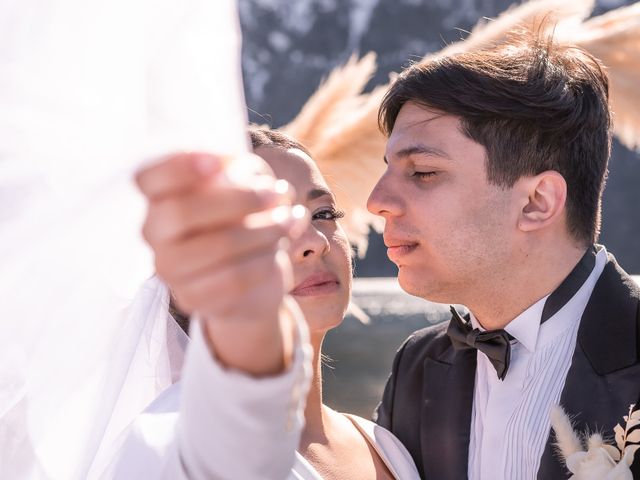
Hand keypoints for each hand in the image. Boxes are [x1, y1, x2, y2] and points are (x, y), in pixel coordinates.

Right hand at [136, 152, 306, 373]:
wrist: (250, 281)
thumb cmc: (242, 220)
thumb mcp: (245, 186)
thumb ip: (243, 173)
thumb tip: (251, 177)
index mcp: (160, 197)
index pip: (148, 177)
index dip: (178, 167)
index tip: (216, 163)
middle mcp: (155, 232)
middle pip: (181, 212)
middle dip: (238, 199)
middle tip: (275, 194)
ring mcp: (169, 269)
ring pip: (217, 246)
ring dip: (265, 229)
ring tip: (290, 219)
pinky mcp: (192, 299)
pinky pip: (235, 278)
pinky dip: (267, 259)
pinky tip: (282, 247)